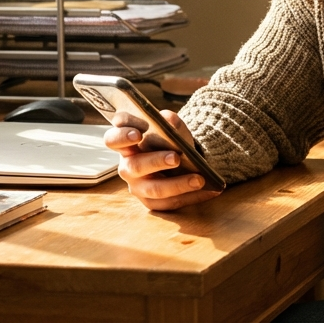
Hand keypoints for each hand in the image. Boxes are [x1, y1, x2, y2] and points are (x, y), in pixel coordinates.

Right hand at [103, 109, 221, 210]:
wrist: (181, 159)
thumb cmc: (169, 141)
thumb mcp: (172, 128)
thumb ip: (170, 122)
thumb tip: (169, 121)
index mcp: (126, 144)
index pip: (114, 138)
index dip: (122, 136)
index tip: (138, 134)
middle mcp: (127, 166)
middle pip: (134, 166)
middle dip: (156, 162)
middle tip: (176, 157)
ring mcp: (137, 186)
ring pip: (153, 189)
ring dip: (178, 185)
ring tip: (199, 179)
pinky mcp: (151, 202)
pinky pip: (169, 203)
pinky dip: (191, 197)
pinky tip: (209, 190)